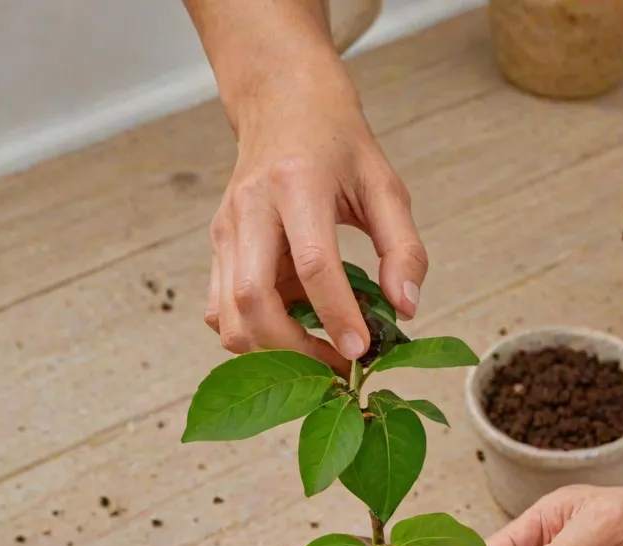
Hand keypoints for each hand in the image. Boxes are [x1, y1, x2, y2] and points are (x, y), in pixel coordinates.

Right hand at [205, 59, 426, 367]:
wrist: (282, 102)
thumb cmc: (338, 143)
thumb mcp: (385, 185)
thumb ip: (403, 248)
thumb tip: (406, 309)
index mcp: (296, 183)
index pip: (312, 263)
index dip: (336, 314)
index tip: (360, 351)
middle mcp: (250, 209)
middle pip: (251, 300)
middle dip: (293, 349)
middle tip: (337, 365)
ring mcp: (225, 230)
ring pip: (226, 316)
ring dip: (269, 350)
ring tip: (316, 351)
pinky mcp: (216, 247)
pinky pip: (219, 311)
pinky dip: (252, 333)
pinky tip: (290, 325)